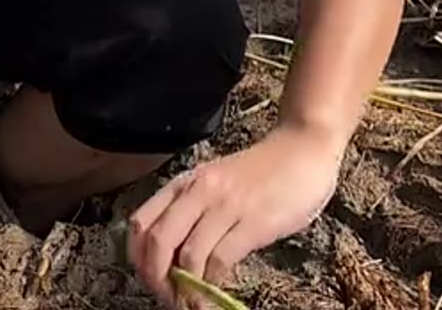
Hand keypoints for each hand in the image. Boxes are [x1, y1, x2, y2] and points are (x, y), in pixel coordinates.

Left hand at [126, 125, 342, 307]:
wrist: (303, 148)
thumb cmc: (261, 172)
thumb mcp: (215, 185)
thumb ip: (193, 211)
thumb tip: (173, 256)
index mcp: (183, 183)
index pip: (140, 223)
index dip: (138, 258)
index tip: (150, 280)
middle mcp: (198, 192)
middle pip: (157, 241)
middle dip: (157, 278)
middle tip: (169, 299)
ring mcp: (225, 206)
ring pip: (188, 255)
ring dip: (187, 288)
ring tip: (193, 304)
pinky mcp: (254, 222)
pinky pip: (221, 260)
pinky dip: (213, 284)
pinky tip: (216, 295)